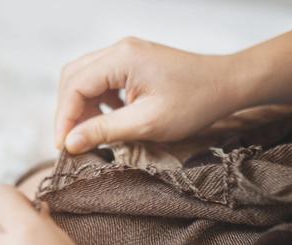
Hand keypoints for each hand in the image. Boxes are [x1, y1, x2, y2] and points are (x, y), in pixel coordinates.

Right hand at [54, 37, 239, 153]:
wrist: (227, 85)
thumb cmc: (195, 102)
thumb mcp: (147, 123)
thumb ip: (105, 131)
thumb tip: (69, 143)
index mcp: (122, 58)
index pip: (74, 86)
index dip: (64, 119)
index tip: (63, 147)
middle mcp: (119, 50)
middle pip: (72, 78)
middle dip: (68, 112)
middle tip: (71, 143)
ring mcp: (125, 55)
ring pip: (83, 79)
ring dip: (80, 108)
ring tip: (89, 135)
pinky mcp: (131, 64)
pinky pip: (100, 81)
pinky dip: (95, 103)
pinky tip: (106, 122)